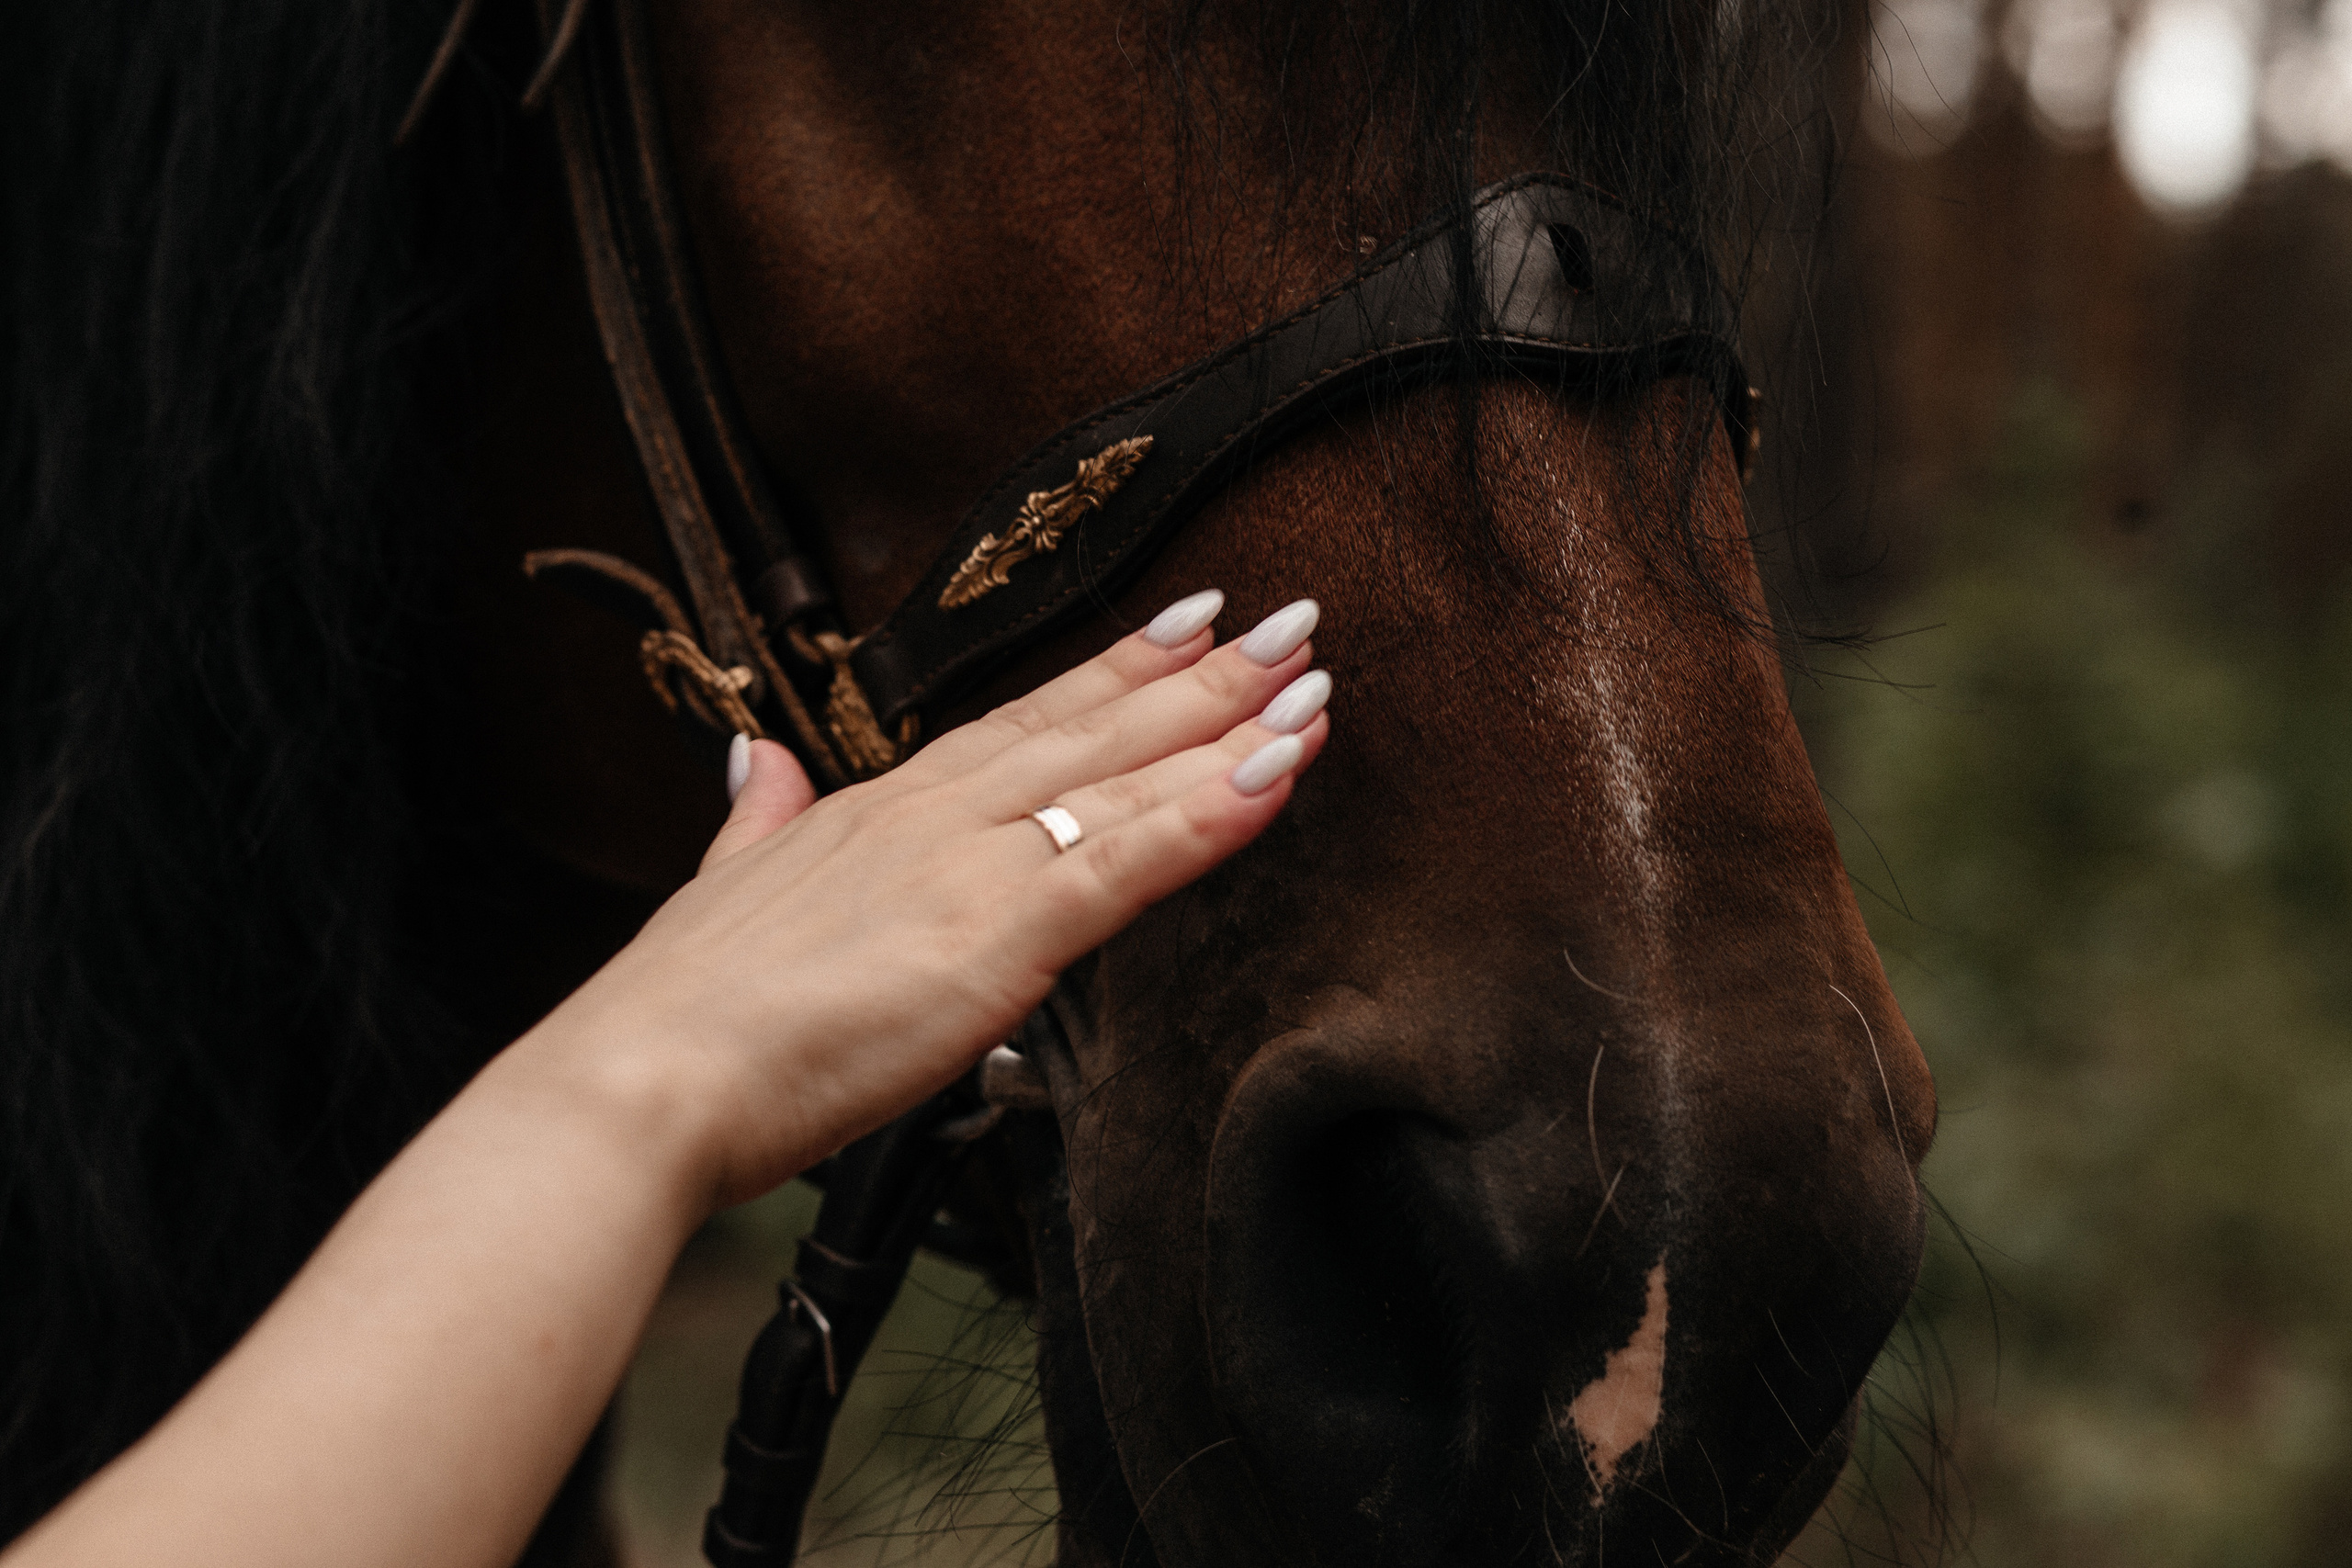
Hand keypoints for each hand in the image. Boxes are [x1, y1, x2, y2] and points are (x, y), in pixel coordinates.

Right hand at [524, 590, 1331, 1209]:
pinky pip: (1125, 866)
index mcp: (883, 807)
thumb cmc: (682, 1009)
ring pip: (1128, 783)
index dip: (1114, 671)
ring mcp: (971, 866)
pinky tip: (1272, 779)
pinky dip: (1206, 819)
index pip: (1025, 721)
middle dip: (1202, 679)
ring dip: (1232, 732)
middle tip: (1290, 627)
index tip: (1186, 625)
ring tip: (1314, 688)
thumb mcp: (721, 885)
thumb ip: (757, 819)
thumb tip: (754, 761)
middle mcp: (938, 815)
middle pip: (1095, 731)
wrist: (643, 1078)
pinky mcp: (995, 938)